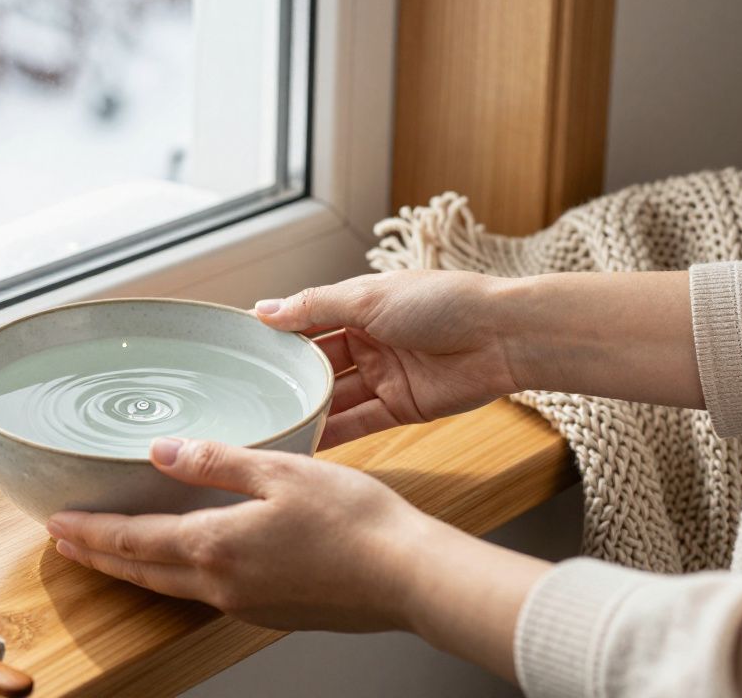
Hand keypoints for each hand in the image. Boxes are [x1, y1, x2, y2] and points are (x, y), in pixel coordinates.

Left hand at [49, 437, 550, 681]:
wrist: (409, 577)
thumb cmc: (355, 521)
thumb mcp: (280, 472)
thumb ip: (216, 461)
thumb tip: (162, 451)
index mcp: (216, 547)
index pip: (131, 541)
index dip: (90, 533)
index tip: (56, 524)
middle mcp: (221, 584)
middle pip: (142, 571)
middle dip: (99, 556)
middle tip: (66, 543)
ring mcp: (246, 603)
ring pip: (170, 585)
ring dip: (134, 568)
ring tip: (112, 553)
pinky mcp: (271, 609)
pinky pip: (205, 593)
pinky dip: (176, 576)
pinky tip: (185, 562)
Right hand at [254, 271, 520, 446]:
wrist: (504, 336)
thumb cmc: (443, 302)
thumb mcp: (368, 298)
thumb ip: (314, 308)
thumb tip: (264, 311)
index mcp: (358, 306)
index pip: (306, 323)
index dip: (276, 337)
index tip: (237, 354)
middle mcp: (368, 341)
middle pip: (316, 365)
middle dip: (287, 380)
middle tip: (245, 398)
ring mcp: (384, 375)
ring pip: (334, 396)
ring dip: (306, 410)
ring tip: (266, 426)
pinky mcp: (401, 407)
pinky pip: (358, 422)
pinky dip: (332, 433)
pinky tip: (302, 443)